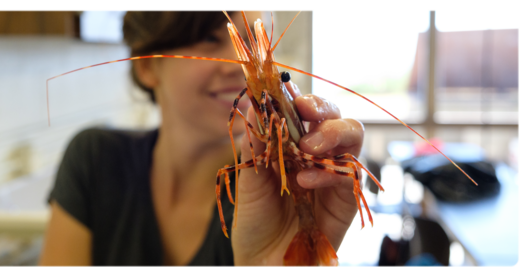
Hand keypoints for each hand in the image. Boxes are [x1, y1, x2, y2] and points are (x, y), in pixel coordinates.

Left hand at [231, 81, 364, 267]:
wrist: (264, 263)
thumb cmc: (255, 222)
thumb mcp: (250, 181)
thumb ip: (257, 146)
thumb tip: (256, 106)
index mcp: (291, 145)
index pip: (302, 111)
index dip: (299, 98)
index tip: (286, 94)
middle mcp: (315, 155)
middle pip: (334, 116)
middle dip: (322, 109)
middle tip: (305, 114)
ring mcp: (332, 174)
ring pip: (352, 137)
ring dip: (332, 133)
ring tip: (308, 148)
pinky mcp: (346, 199)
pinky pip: (349, 174)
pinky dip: (328, 172)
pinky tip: (306, 180)